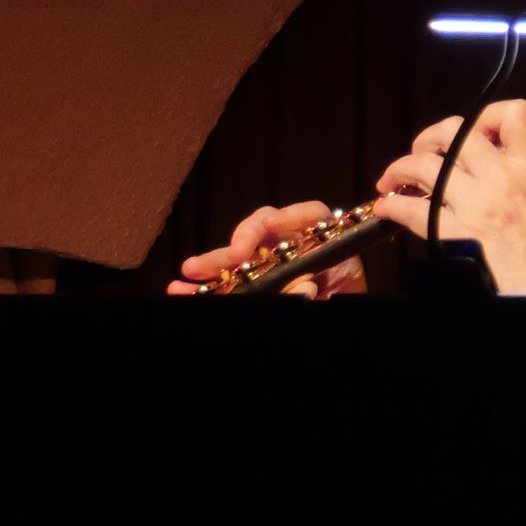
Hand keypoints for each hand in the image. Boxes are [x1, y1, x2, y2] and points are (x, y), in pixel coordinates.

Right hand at [166, 200, 366, 296]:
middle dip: (242, 240)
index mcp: (326, 244)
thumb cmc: (343, 298)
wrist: (337, 309)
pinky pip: (230, 281)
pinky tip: (182, 290)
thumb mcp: (339, 293)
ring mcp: (273, 265)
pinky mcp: (257, 283)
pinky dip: (206, 286)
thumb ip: (319, 287)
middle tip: (233, 254)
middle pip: (265, 231)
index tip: (273, 223)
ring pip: (240, 255)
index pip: (311, 215)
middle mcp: (296, 248)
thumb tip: (303, 285)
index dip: (292, 215)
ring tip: (190, 271)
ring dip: (214, 262)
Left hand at [374, 99, 525, 294]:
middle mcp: (503, 181)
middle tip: (423, 151)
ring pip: (425, 165)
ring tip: (394, 179)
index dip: (485, 115)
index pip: (514, 115)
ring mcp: (478, 206)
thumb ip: (523, 179)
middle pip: (455, 132)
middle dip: (429, 138)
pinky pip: (412, 210)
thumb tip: (497, 166)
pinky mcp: (457, 236)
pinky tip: (388, 209)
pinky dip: (393, 207)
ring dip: (401, 168)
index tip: (473, 130)